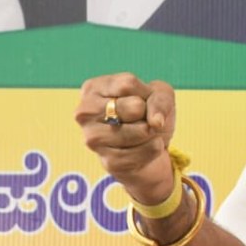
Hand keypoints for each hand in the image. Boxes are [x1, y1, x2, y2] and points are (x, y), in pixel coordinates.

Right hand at [74, 73, 176, 205]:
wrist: (148, 146)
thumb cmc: (148, 112)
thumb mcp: (159, 94)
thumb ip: (160, 100)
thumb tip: (155, 122)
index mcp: (93, 89)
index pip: (128, 84)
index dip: (146, 93)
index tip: (143, 100)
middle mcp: (85, 113)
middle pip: (134, 107)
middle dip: (149, 113)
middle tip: (142, 119)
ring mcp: (93, 139)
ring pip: (141, 131)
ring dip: (153, 132)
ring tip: (144, 133)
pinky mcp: (107, 162)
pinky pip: (144, 152)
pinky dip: (153, 148)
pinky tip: (144, 147)